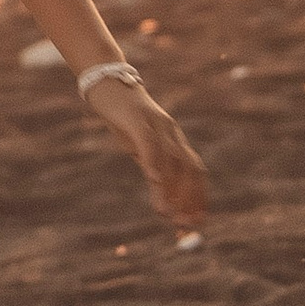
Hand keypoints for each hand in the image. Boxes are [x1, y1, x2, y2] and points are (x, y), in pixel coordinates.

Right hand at [89, 72, 208, 228]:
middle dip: (191, 199)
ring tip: (167, 214)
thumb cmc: (122, 117)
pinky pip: (149, 143)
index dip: (199, 197)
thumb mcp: (137, 146)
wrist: (105, 80)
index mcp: (174, 139)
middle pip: (190, 168)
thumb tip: (160, 196)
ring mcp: (155, 124)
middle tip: (185, 225)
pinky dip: (154, 163)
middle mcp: (171, 132)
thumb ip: (150, 167)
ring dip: (171, 190)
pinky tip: (154, 181)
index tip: (198, 222)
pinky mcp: (137, 119)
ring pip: (171, 161)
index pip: (195, 171)